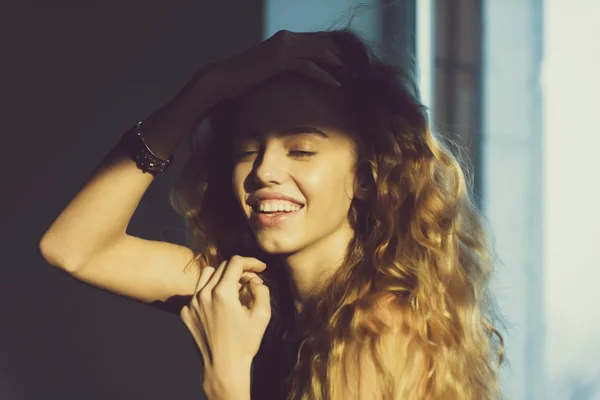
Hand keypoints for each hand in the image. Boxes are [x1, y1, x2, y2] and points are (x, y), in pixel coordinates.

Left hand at [180, 255, 270, 398]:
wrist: (223, 367)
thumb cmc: (245, 343)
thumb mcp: (262, 315)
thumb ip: (261, 290)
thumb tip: (254, 279)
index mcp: (223, 293)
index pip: (236, 262)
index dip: (251, 261)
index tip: (260, 268)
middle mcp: (204, 294)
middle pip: (223, 267)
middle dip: (240, 270)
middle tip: (251, 282)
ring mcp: (192, 303)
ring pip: (207, 275)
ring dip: (223, 277)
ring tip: (234, 290)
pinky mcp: (186, 312)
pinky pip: (198, 292)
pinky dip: (211, 292)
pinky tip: (221, 306)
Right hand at [186, 30, 343, 106]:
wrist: (222, 78)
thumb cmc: (243, 77)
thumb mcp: (267, 68)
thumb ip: (282, 66)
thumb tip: (294, 75)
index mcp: (284, 39)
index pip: (316, 41)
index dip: (333, 50)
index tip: (348, 63)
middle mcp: (286, 38)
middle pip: (321, 44)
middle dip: (340, 56)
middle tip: (356, 69)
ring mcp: (282, 48)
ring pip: (318, 53)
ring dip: (337, 65)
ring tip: (351, 76)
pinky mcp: (279, 60)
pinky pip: (308, 66)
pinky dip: (324, 75)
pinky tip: (336, 84)